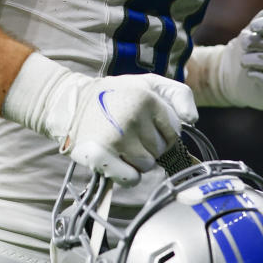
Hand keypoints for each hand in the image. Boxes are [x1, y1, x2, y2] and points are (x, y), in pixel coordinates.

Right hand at [60, 74, 198, 184]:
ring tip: (121, 143)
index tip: (145, 122)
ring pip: (148, 165)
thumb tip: (192, 120)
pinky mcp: (100, 155)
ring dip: (137, 159)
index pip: (175, 130)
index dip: (162, 129)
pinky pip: (131, 179)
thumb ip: (179, 95)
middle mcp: (132, 117)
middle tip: (129, 131)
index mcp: (146, 97)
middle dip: (149, 144)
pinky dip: (127, 175)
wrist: (70, 103)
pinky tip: (116, 160)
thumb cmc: (115, 95)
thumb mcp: (148, 83)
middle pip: (161, 149)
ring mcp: (116, 138)